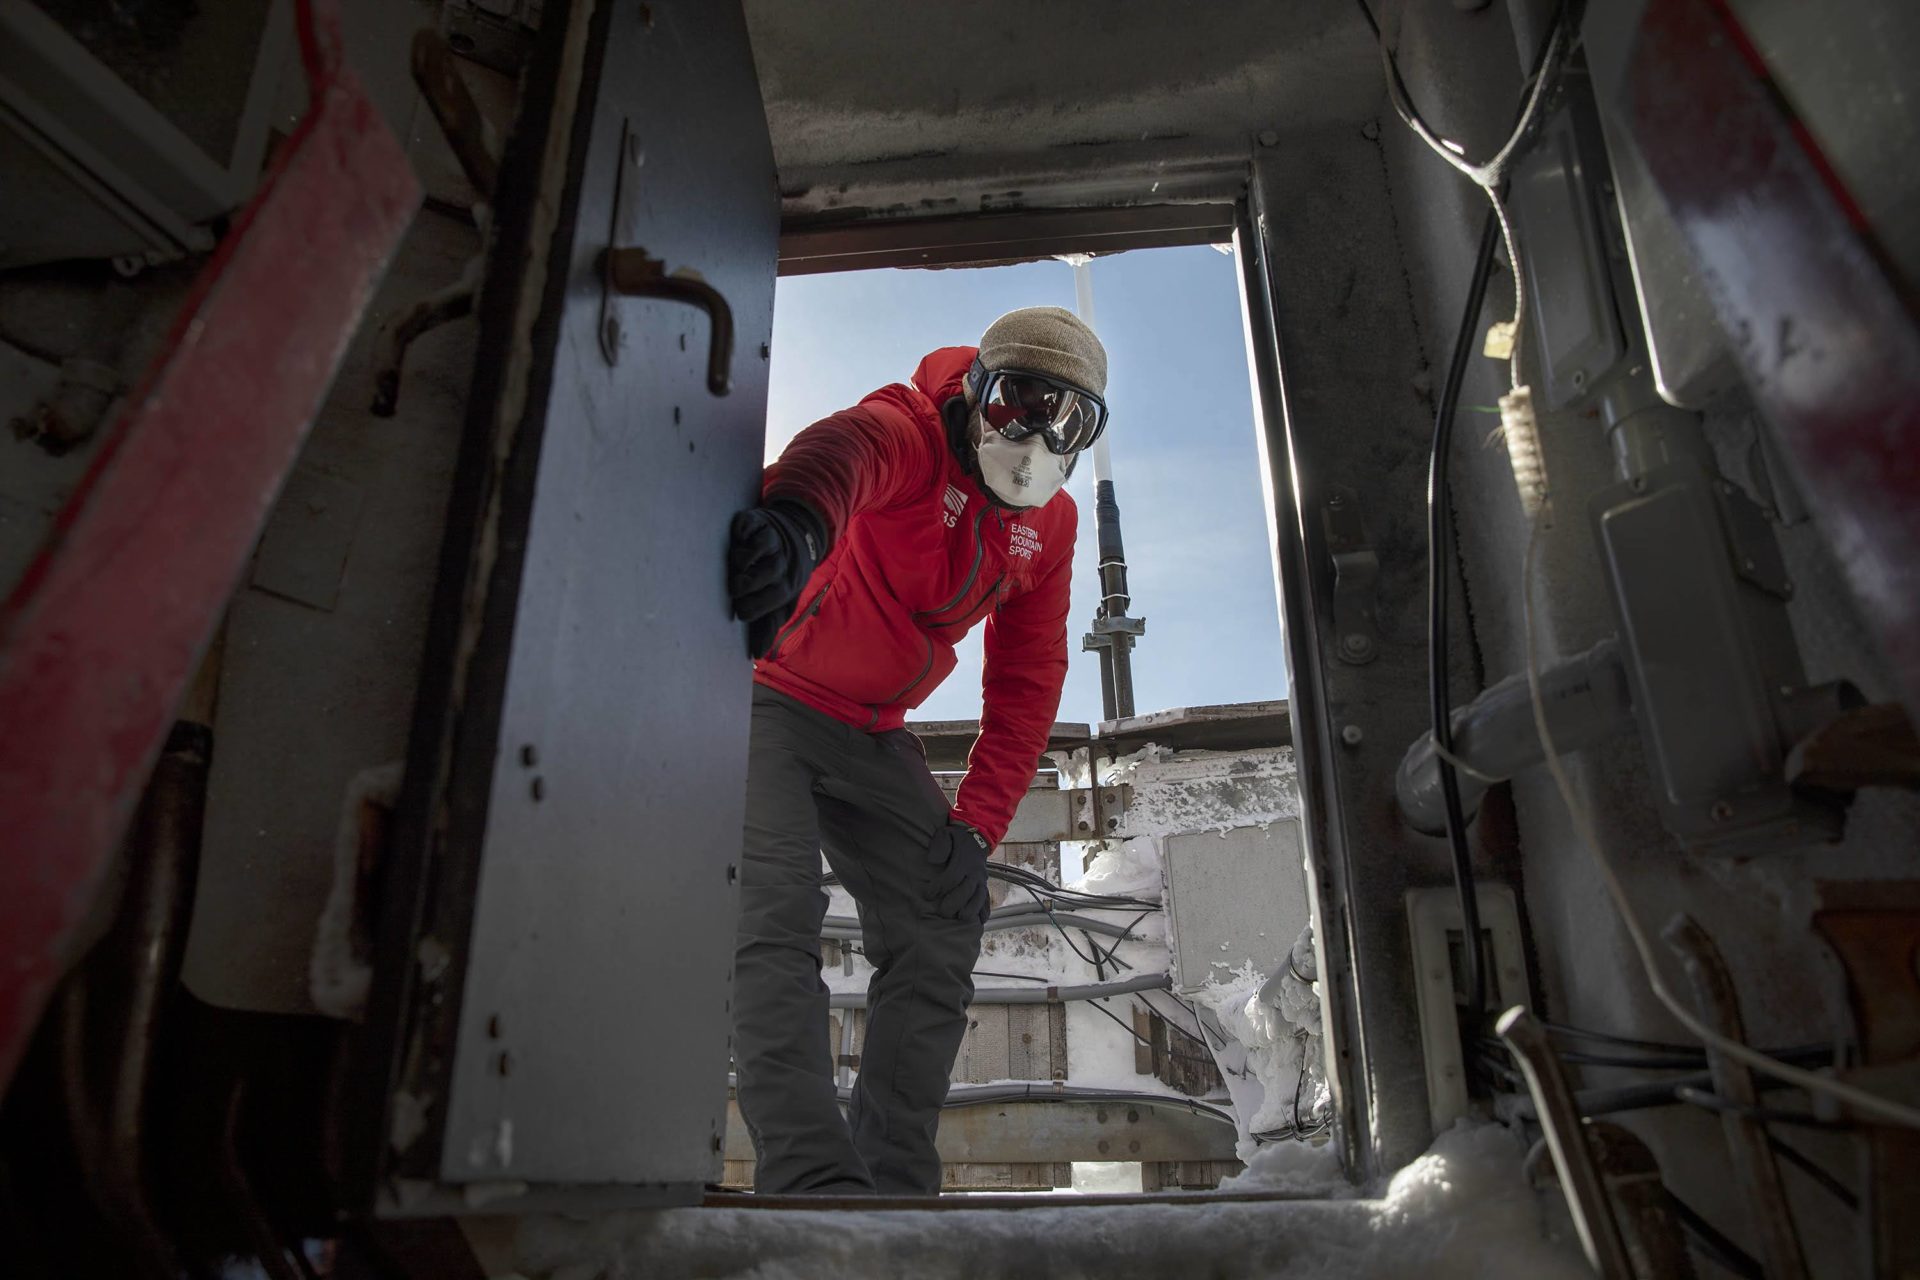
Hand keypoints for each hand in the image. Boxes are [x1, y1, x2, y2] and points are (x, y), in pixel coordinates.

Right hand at [728, 501, 825, 656]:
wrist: (797, 534)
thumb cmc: (780, 577)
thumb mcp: (779, 602)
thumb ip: (766, 625)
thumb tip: (756, 655)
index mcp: (787, 583)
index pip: (775, 597)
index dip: (756, 606)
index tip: (739, 613)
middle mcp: (781, 561)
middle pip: (770, 572)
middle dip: (749, 583)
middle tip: (734, 589)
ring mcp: (770, 539)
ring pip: (761, 548)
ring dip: (744, 559)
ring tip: (734, 566)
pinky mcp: (757, 521)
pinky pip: (748, 525)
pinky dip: (740, 531)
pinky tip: (735, 539)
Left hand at [925, 819, 992, 922]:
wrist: (977, 837)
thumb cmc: (956, 839)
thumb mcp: (945, 834)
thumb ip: (940, 844)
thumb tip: (933, 860)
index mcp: (963, 860)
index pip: (952, 876)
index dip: (939, 887)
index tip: (928, 895)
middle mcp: (975, 872)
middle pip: (966, 890)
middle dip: (954, 902)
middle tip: (942, 912)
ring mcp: (982, 880)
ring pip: (980, 897)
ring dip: (972, 909)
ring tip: (962, 918)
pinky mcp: (985, 885)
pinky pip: (987, 899)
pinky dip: (985, 910)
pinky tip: (981, 921)